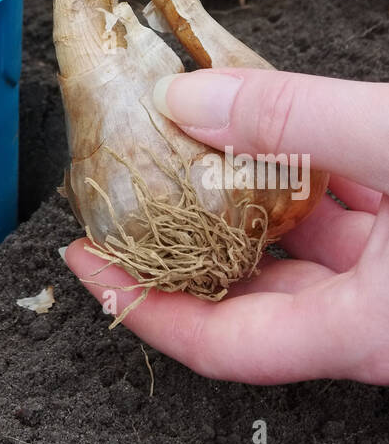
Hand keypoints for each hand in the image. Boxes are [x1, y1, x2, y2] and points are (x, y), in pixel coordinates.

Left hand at [65, 68, 388, 383]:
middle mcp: (375, 317)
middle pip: (253, 291)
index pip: (219, 343)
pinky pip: (346, 217)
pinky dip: (307, 174)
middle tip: (128, 192)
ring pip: (302, 245)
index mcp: (364, 329)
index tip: (85, 259)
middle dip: (185, 238)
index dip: (140, 303)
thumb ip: (299, 121)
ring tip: (187, 143)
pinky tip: (275, 127)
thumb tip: (188, 100)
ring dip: (246, 192)